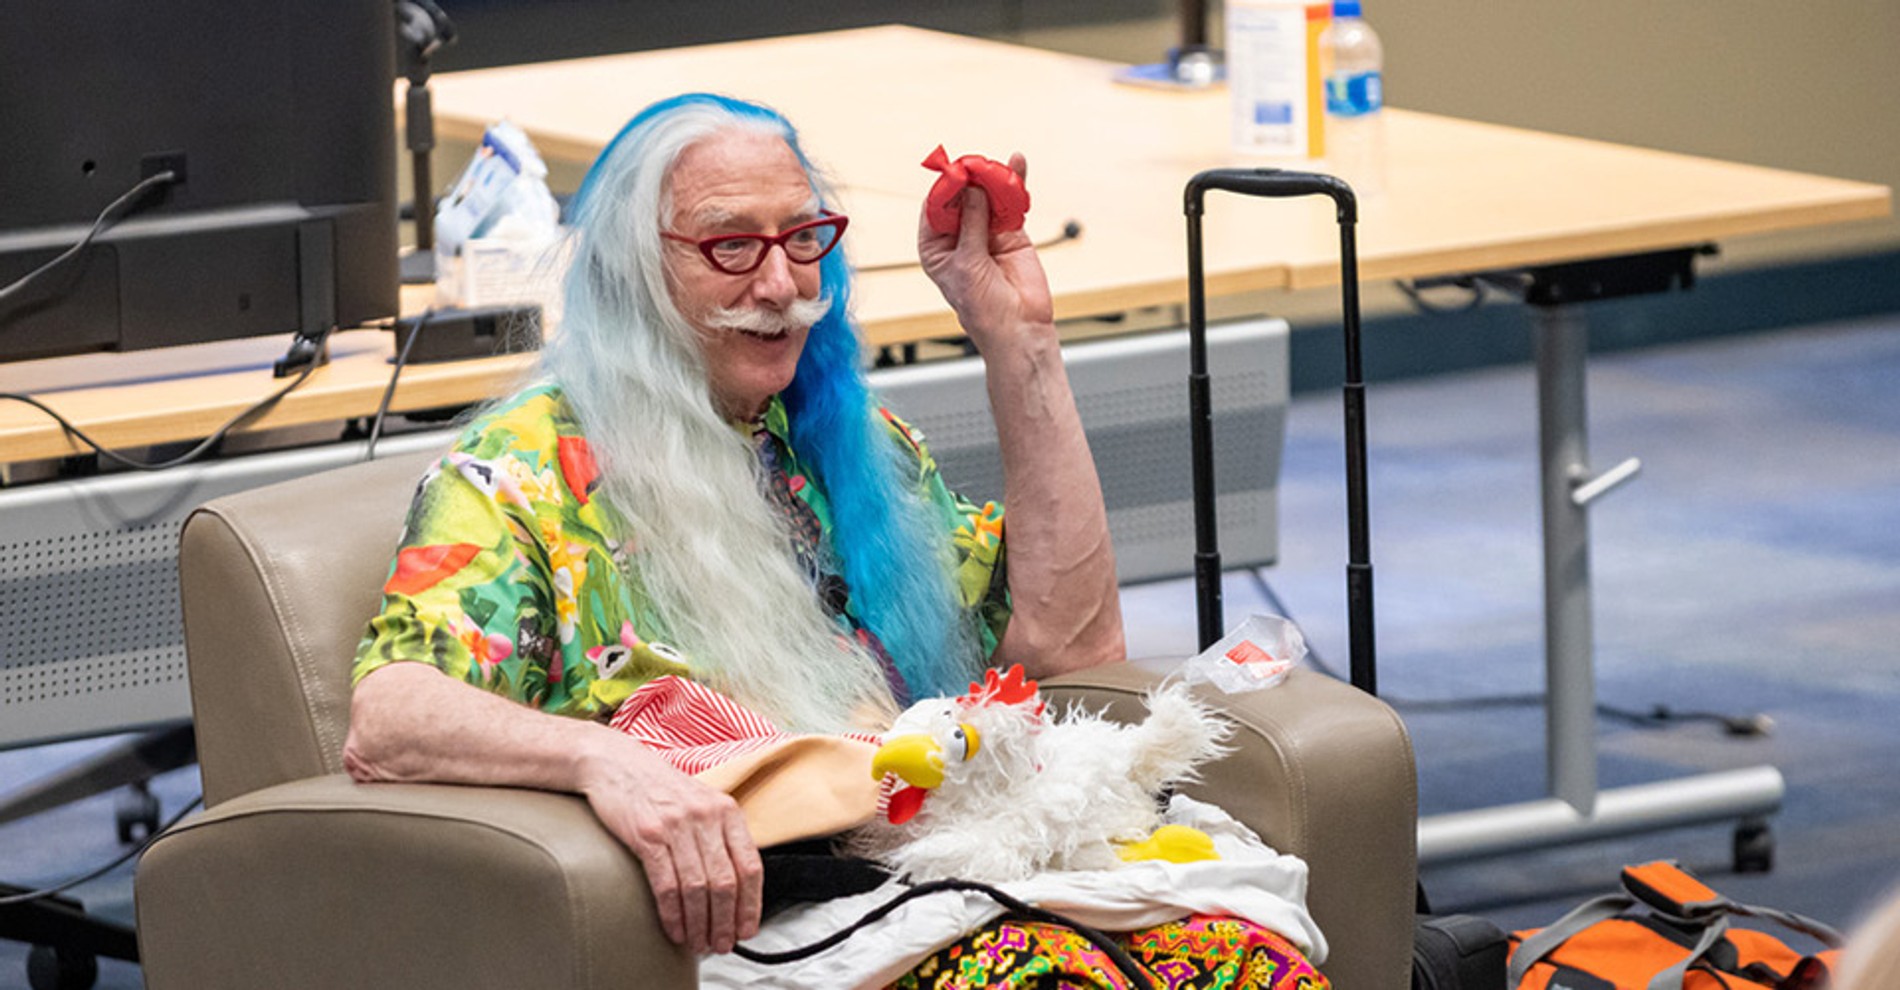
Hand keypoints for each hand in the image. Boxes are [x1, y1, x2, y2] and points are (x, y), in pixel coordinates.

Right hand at [579, 737, 762, 955]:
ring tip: (698, 943)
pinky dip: (673, 913)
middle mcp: (706, 816)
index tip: (747, 928)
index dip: (751, 904)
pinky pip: (666, 884)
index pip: (751, 865)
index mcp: (726, 810)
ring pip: (698, 887)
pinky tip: (674, 928)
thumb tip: (736, 884)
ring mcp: (677, 825)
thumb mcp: (701, 803)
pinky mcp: (647, 834)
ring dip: (699, 924)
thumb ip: (720, 836)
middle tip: (721, 944)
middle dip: (725, 922)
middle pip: (726, 882)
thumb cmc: (658, 788)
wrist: (616, 764)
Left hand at [917, 152, 1054, 351]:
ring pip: (987, 196)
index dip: (945, 189)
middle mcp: (958, 236)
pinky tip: (1017, 165)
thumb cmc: (982, 307)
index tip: (957, 174)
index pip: (935, 208)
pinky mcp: (1011, 232)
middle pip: (961, 197)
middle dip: (970, 179)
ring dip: (993, 178)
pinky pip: (1011, 203)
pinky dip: (1015, 185)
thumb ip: (972, 224)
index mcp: (935, 246)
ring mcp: (985, 232)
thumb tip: (972, 188)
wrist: (1019, 328)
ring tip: (1000, 165)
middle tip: (978, 165)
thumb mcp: (968, 263)